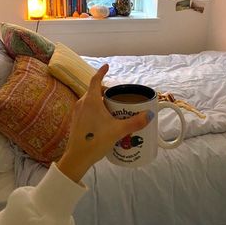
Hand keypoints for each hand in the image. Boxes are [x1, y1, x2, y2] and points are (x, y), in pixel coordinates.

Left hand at [57, 64, 153, 181]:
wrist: (77, 158)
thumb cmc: (96, 140)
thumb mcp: (118, 131)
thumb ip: (135, 122)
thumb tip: (150, 114)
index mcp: (91, 100)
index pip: (95, 80)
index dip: (101, 72)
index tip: (107, 66)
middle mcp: (82, 103)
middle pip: (94, 91)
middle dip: (105, 90)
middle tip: (116, 95)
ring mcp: (77, 112)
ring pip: (90, 100)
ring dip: (100, 100)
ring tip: (112, 108)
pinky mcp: (76, 121)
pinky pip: (86, 109)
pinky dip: (95, 109)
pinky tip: (103, 120)